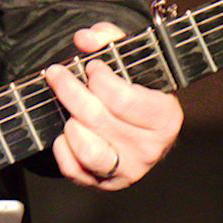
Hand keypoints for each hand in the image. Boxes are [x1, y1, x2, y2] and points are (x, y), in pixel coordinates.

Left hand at [44, 22, 181, 189]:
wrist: (136, 125)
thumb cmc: (132, 87)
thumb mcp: (128, 56)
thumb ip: (108, 38)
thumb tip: (85, 39)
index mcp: (165, 117)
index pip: (124, 99)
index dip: (100, 79)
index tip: (92, 67)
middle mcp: (151, 149)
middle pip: (98, 119)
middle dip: (70, 90)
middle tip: (57, 73)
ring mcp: (128, 170)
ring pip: (88, 149)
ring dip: (71, 123)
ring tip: (70, 110)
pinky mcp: (105, 184)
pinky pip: (73, 169)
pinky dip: (63, 148)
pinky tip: (68, 131)